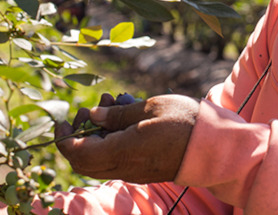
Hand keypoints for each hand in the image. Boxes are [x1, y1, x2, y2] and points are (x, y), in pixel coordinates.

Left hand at [55, 94, 198, 183]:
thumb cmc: (185, 122)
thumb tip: (93, 117)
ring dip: (97, 135)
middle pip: (84, 162)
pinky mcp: (143, 169)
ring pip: (99, 161)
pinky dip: (111, 140)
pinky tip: (126, 116)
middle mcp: (124, 167)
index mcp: (122, 151)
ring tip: (113, 104)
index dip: (63, 138)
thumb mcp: (150, 108)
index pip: (77, 153)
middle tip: (90, 109)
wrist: (215, 146)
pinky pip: (116, 160)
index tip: (63, 119)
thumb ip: (117, 115)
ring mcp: (134, 171)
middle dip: (79, 135)